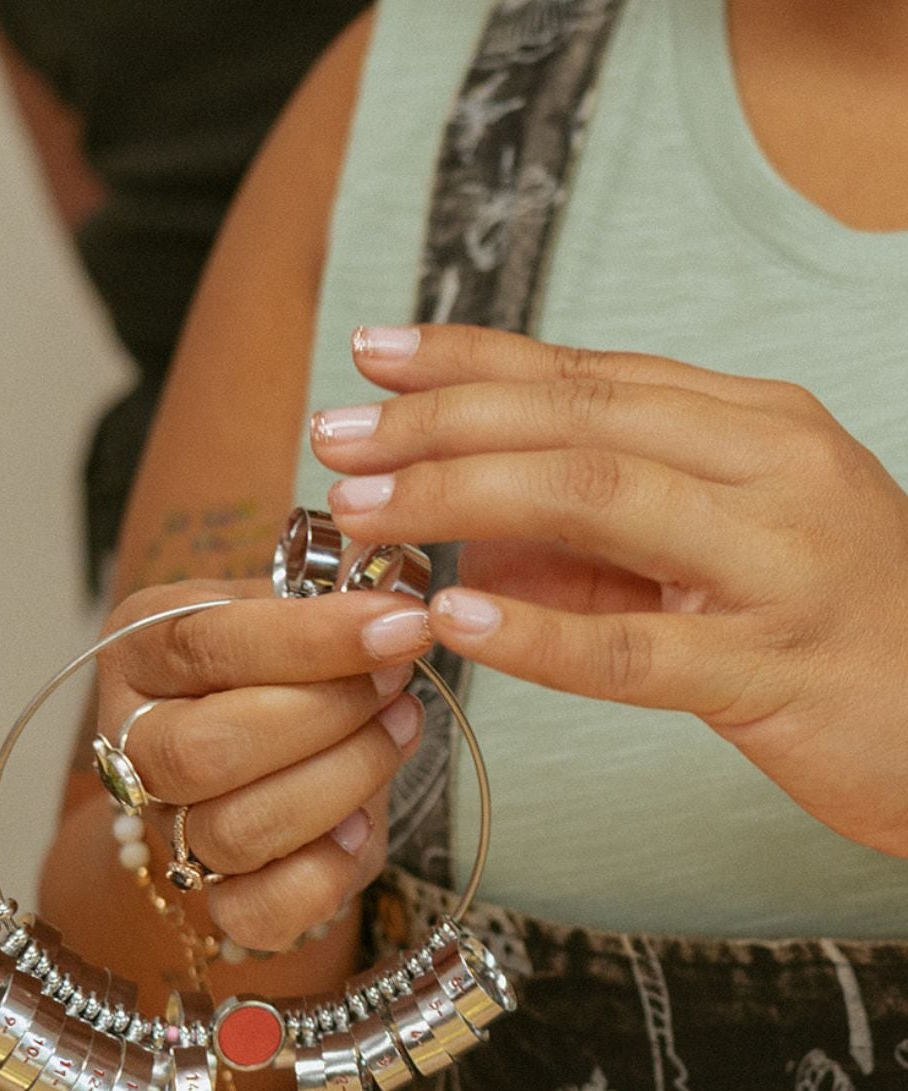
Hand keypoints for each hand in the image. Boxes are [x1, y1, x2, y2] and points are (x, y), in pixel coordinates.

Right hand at [94, 579, 430, 950]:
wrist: (250, 742)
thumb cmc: (272, 659)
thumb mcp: (281, 605)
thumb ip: (326, 596)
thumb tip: (393, 586)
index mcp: (138, 649)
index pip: (207, 645)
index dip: (312, 640)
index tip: (401, 626)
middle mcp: (131, 741)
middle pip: (206, 750)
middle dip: (326, 716)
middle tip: (397, 682)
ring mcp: (164, 826)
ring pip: (236, 830)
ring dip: (342, 781)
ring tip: (397, 732)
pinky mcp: (209, 894)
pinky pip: (254, 912)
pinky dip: (321, 876)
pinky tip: (360, 825)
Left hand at [316, 322, 907, 855]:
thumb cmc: (823, 631)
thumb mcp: (708, 556)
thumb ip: (592, 537)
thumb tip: (458, 534)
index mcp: (754, 428)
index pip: (587, 373)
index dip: (470, 359)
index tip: (370, 352)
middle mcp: (773, 471)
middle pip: (578, 420)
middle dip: (439, 422)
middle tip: (335, 437)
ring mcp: (782, 566)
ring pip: (599, 501)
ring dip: (462, 497)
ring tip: (364, 508)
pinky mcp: (777, 672)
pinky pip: (636, 650)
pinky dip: (536, 631)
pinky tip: (454, 619)